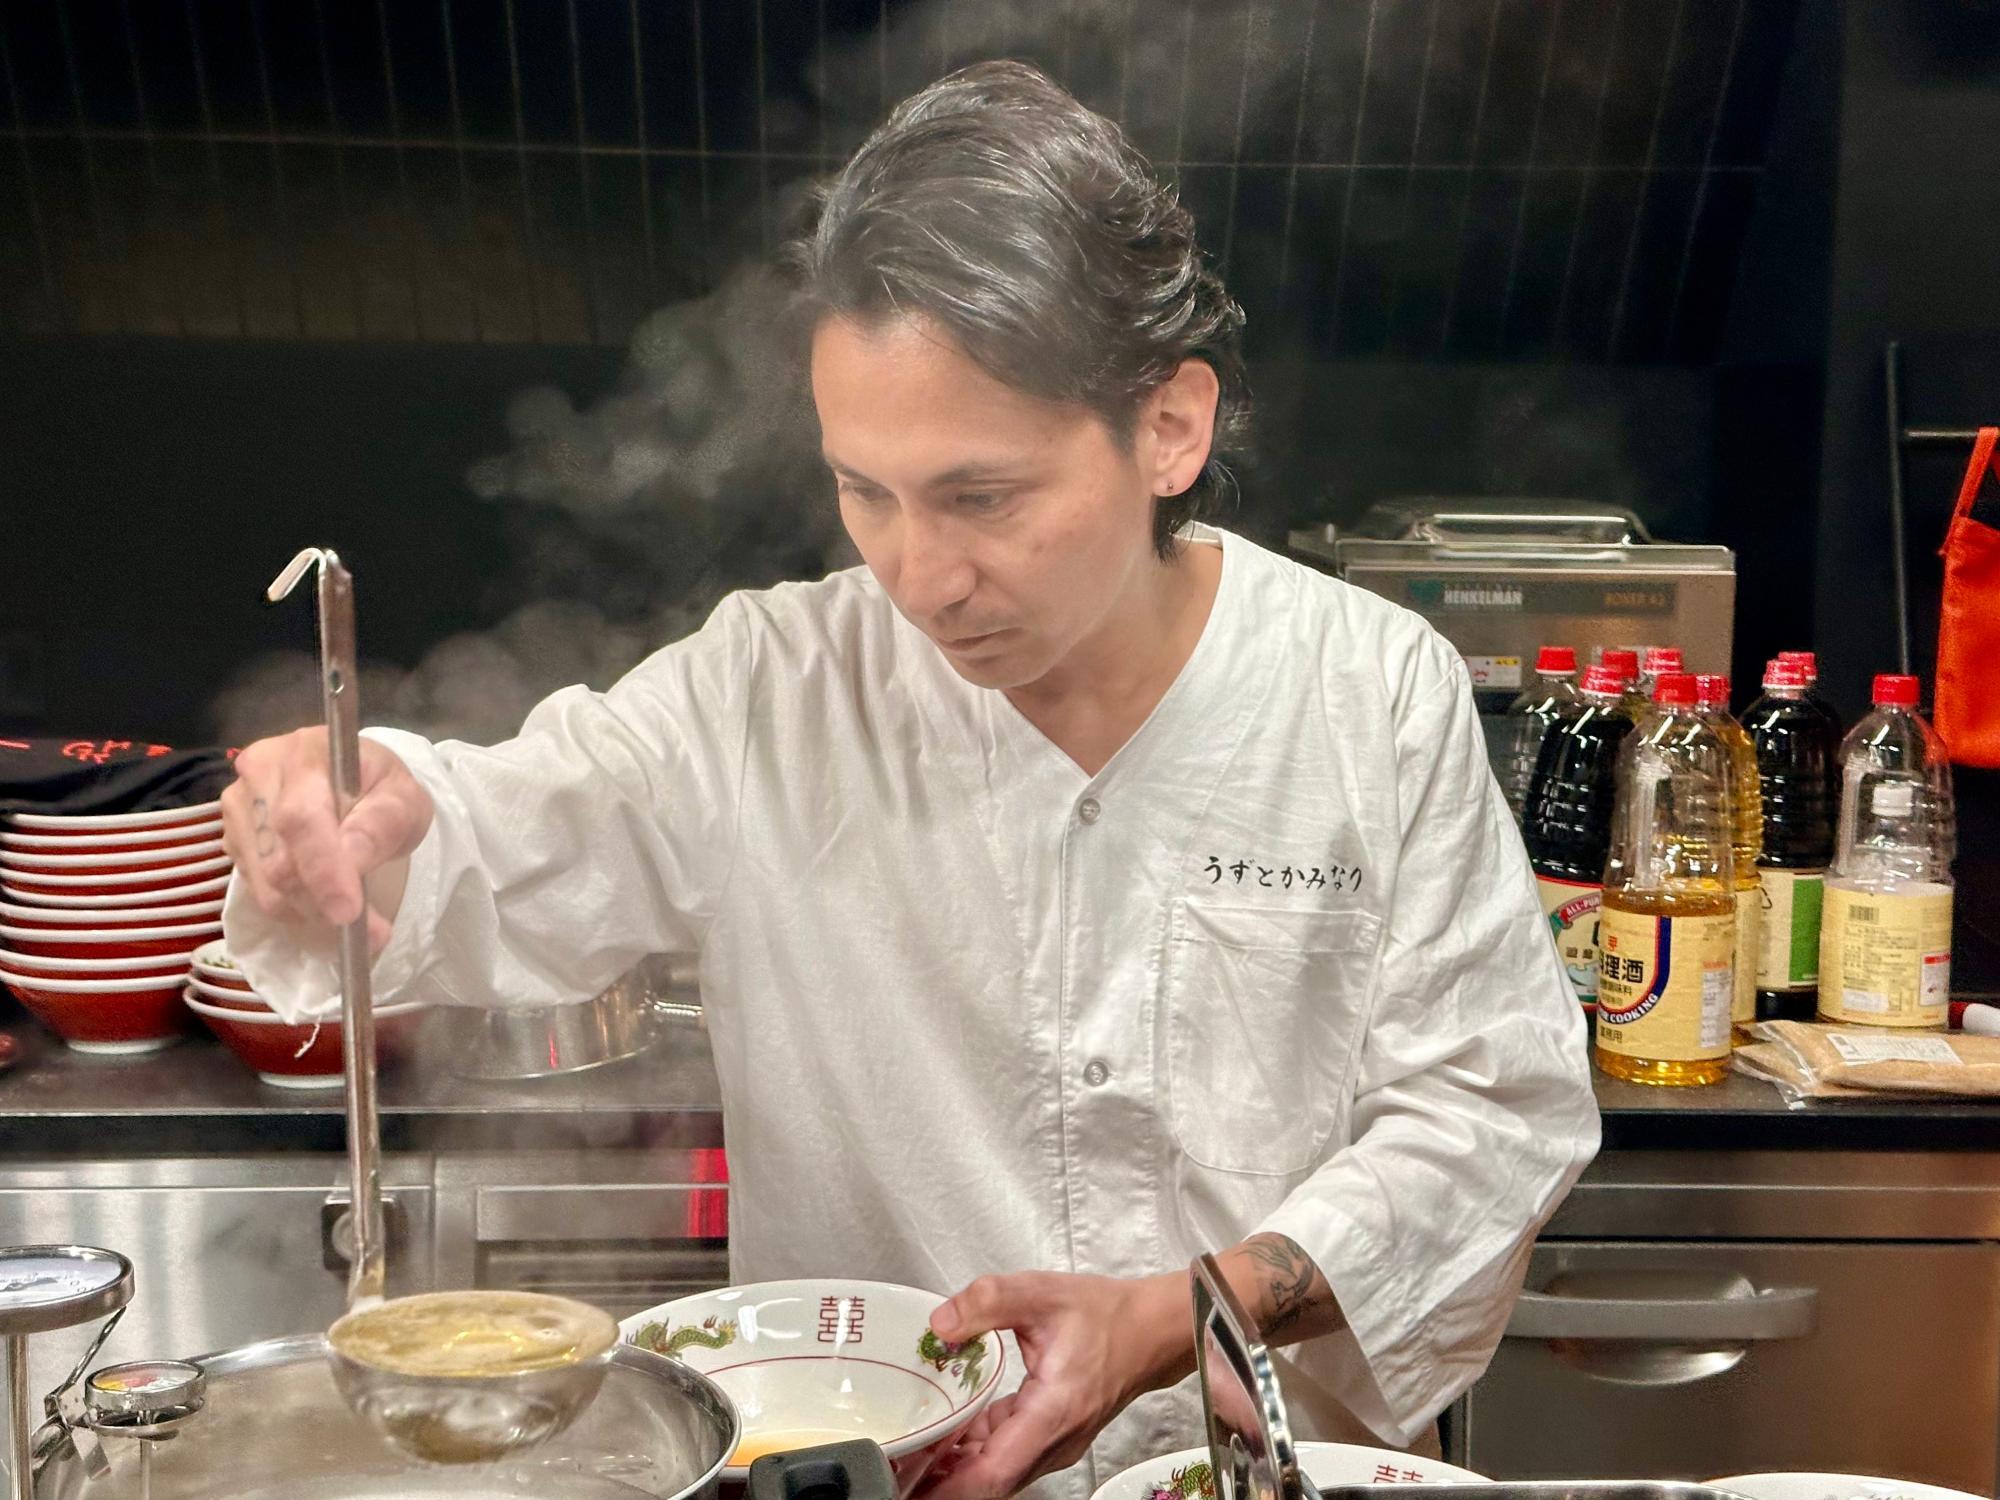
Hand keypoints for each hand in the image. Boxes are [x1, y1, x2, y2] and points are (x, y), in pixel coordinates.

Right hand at [221, 727, 432, 949]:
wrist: (354, 783)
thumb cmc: (380, 788)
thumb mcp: (404, 798)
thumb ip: (383, 822)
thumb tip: (352, 857)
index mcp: (305, 753)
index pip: (301, 817)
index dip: (323, 869)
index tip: (349, 911)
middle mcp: (259, 775)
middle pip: (278, 857)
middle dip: (324, 900)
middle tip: (371, 930)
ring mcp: (238, 808)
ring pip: (265, 882)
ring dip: (312, 910)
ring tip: (354, 916)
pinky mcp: (234, 840)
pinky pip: (258, 889)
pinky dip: (296, 908)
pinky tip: (325, 902)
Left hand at [918, 1270, 1186, 1499]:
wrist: (1151, 1330)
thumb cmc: (1106, 1316)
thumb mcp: (1041, 1293)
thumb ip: (986, 1302)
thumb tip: (940, 1325)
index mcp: (1051, 1414)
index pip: (992, 1475)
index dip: (946, 1488)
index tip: (908, 1482)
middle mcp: (1053, 1442)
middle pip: (987, 1483)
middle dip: (938, 1480)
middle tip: (894, 1464)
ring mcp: (1052, 1445)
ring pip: (994, 1474)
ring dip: (953, 1468)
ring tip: (908, 1453)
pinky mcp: (1049, 1438)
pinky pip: (1004, 1457)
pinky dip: (973, 1452)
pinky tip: (945, 1436)